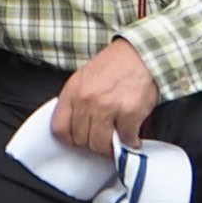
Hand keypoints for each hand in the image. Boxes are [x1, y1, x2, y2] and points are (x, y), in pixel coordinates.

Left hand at [50, 36, 162, 162]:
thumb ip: (76, 101)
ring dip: (110, 148)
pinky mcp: (129, 113)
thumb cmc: (115, 66)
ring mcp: (108, 108)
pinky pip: (126, 140)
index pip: (59, 128)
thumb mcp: (85, 78)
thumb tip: (75, 127)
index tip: (79, 140)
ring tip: (117, 141)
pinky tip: (132, 136)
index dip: (70, 139)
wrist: (141, 54)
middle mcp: (87, 100)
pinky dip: (130, 142)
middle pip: (81, 140)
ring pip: (101, 145)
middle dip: (93, 143)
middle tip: (103, 140)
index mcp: (73, 91)